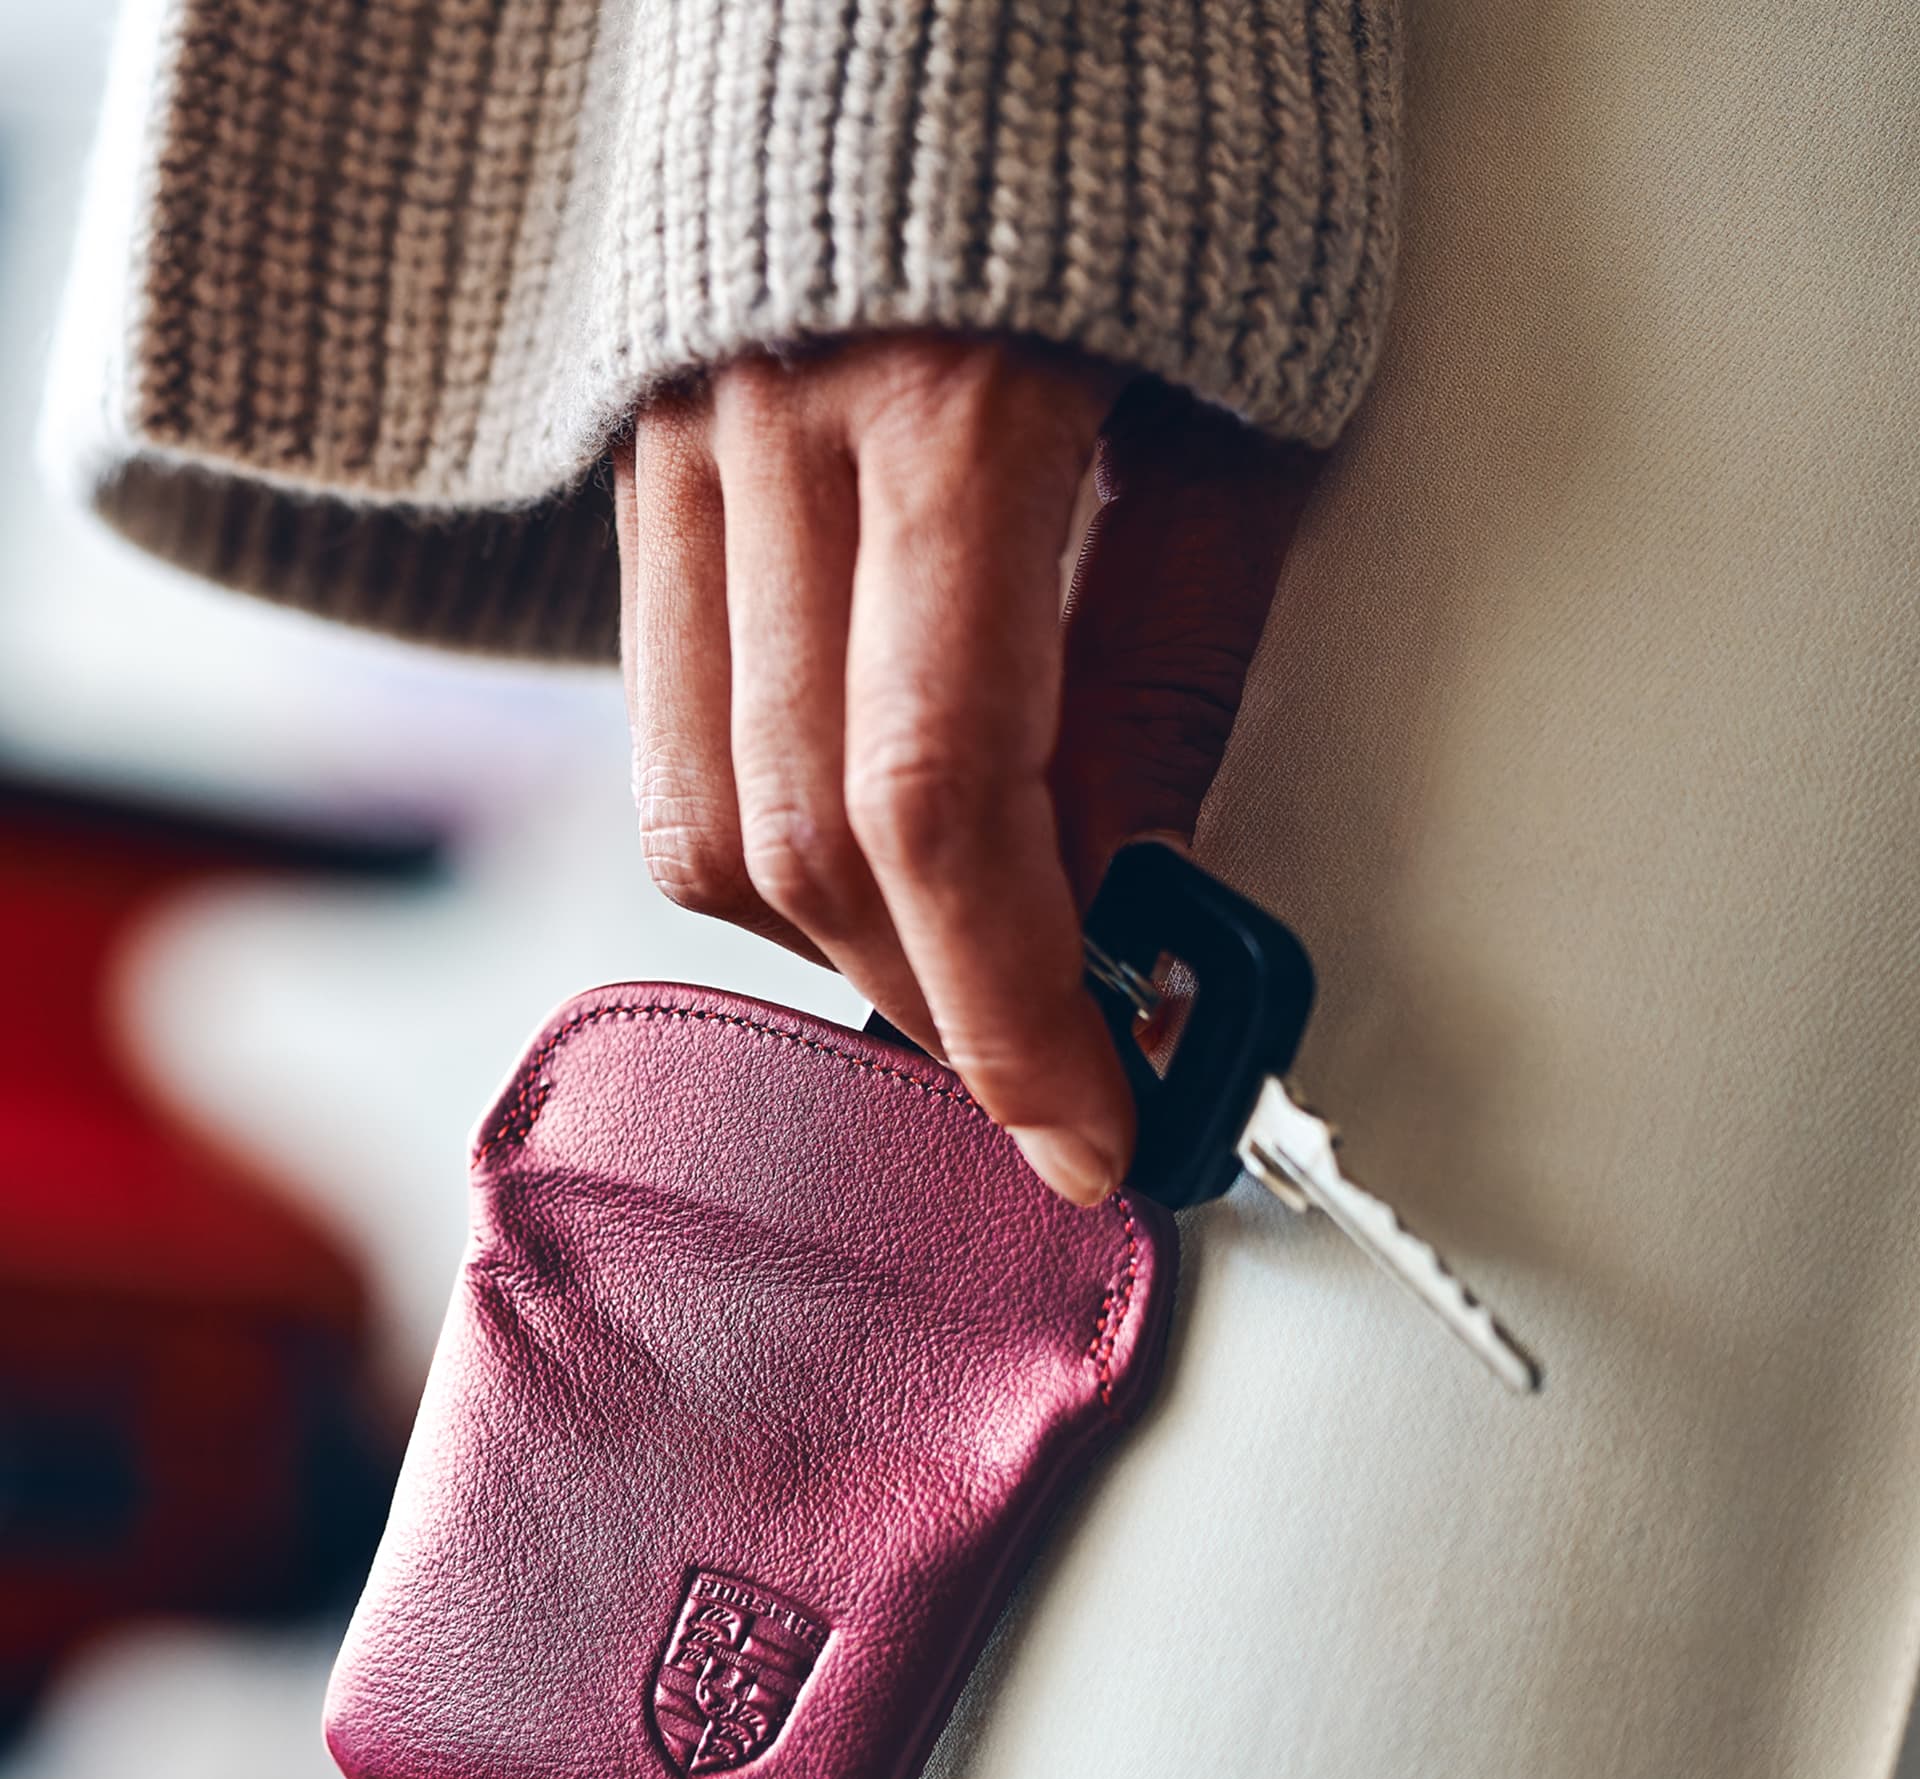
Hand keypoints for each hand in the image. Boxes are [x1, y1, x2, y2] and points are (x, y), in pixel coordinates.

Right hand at [613, 334, 1314, 1203]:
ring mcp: (677, 441)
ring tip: (983, 966)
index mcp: (954, 402)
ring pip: (697, 809)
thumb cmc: (1182, 116)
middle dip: (939, 1003)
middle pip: (798, 839)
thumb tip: (1131, 900)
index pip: (930, 804)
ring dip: (843, 940)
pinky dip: (775, 831)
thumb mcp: (1251, 396)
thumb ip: (1174, 663)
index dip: (1010, 1008)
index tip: (1092, 1133)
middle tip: (1068, 1069)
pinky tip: (883, 844)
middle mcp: (767, 429)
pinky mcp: (646, 457)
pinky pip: (673, 714)